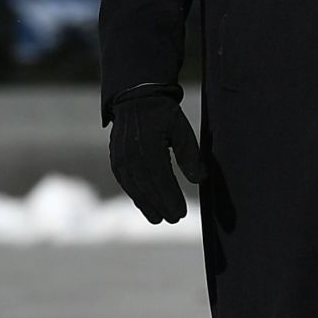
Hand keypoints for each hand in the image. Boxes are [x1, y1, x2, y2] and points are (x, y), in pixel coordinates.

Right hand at [108, 89, 205, 223]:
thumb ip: (190, 155)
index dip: (170, 198)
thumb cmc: (163, 114)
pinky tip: (145, 206)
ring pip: (134, 188)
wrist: (136, 98)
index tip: (181, 213)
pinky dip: (135, 196)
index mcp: (148, 147)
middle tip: (174, 219)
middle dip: (160, 205)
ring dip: (146, 205)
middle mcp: (131, 155)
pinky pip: (126, 182)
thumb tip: (201, 180)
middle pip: (146, 187)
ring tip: (158, 219)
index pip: (160, 178)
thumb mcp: (181, 130)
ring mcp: (120, 158)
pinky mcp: (116, 160)